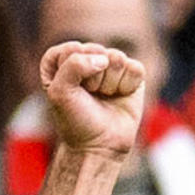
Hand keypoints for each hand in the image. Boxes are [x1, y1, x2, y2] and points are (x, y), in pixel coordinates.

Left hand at [42, 42, 146, 160]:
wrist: (99, 145)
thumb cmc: (76, 120)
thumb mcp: (60, 93)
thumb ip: (73, 64)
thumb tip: (104, 58)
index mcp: (63, 63)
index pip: (69, 49)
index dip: (71, 70)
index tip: (70, 90)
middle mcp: (88, 60)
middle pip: (94, 50)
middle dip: (91, 77)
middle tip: (89, 96)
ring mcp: (111, 66)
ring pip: (116, 58)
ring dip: (109, 83)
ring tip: (104, 97)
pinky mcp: (132, 74)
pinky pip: (134, 68)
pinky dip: (127, 85)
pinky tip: (120, 96)